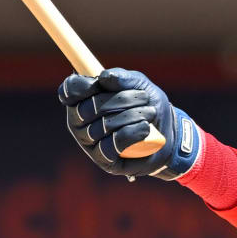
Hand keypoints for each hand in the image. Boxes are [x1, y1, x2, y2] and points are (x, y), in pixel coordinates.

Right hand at [59, 68, 202, 180]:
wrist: (168, 133)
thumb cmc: (147, 105)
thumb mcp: (140, 85)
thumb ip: (123, 78)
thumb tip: (104, 77)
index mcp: (82, 100)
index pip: (69, 91)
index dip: (81, 85)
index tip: (100, 81)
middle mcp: (79, 123)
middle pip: (87, 108)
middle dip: (120, 99)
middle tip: (144, 97)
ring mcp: (89, 144)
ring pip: (102, 127)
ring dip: (131, 116)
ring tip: (150, 112)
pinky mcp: (104, 160)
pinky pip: (111, 146)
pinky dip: (130, 134)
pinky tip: (145, 128)